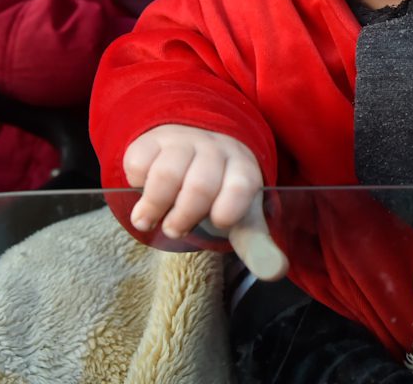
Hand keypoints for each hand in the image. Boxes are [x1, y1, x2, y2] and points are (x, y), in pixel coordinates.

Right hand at [124, 124, 287, 279]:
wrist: (197, 150)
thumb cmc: (220, 192)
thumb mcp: (240, 216)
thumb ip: (256, 245)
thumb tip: (276, 272)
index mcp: (243, 169)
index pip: (241, 186)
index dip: (229, 209)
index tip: (218, 222)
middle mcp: (215, 150)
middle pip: (200, 186)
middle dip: (184, 216)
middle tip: (175, 230)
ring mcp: (183, 142)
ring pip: (166, 174)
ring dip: (153, 205)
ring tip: (147, 222)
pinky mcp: (152, 140)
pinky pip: (139, 162)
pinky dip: (136, 184)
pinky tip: (143, 190)